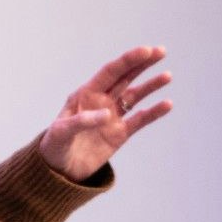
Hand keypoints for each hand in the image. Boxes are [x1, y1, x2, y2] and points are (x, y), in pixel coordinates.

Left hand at [37, 46, 173, 180]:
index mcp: (86, 94)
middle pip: (126, 77)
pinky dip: (153, 112)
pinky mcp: (120, 134)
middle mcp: (101, 101)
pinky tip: (167, 104)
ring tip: (168, 76)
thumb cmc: (54, 147)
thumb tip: (107, 114)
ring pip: (135, 96)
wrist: (59, 171)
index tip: (146, 51)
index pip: (111, 72)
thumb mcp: (61, 132)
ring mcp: (112, 117)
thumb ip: (82, 121)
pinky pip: (140, 120)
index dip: (128, 60)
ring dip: (151, 86)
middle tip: (161, 51)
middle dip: (143, 64)